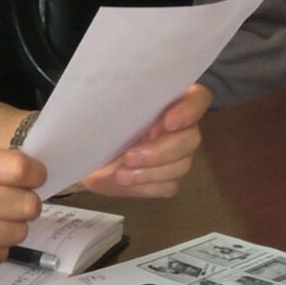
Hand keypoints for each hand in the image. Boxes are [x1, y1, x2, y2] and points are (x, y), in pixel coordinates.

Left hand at [80, 84, 207, 197]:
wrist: (87, 156)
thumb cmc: (97, 127)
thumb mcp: (100, 112)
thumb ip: (114, 106)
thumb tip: (109, 103)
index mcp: (169, 100)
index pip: (197, 99)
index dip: (188, 110)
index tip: (168, 122)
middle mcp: (181, 127)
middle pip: (191, 139)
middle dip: (160, 151)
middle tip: (130, 157)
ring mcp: (179, 154)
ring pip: (182, 165)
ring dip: (150, 172)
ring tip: (121, 173)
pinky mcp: (170, 178)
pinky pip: (169, 185)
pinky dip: (146, 185)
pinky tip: (126, 181)